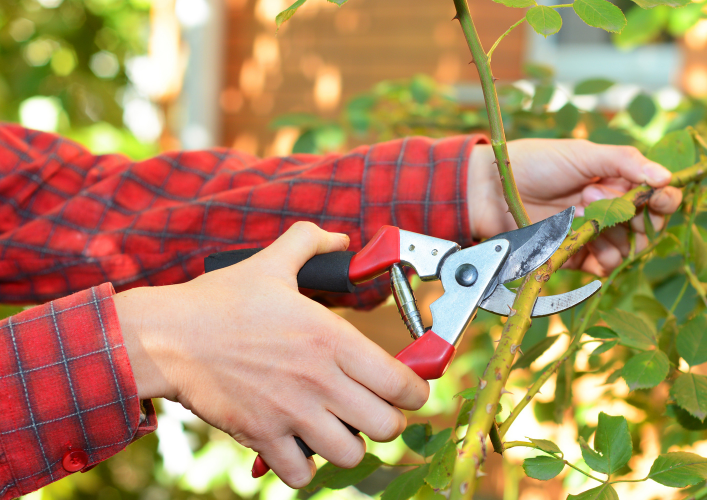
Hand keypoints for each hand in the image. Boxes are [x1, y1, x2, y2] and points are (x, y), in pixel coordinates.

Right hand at [114, 222, 428, 486]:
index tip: (409, 391)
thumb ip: (310, 242)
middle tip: (373, 411)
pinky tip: (301, 447)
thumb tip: (340, 238)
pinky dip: (305, 468)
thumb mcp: (271, 263)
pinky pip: (302, 475)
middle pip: (386, 426)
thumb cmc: (220, 301)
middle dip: (387, 422)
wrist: (166, 337)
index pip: (401, 383)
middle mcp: (320, 380)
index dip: (416, 392)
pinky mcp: (262, 437)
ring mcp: (291, 412)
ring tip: (339, 431)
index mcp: (332, 338)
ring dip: (350, 446)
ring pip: (350, 455)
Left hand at [468, 139, 682, 275]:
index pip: (657, 197)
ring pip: (627, 249)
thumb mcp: (584, 154)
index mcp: (617, 182)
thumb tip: (666, 177)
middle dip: (635, 217)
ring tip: (581, 211)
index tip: (661, 198)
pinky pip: (603, 267)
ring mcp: (594, 235)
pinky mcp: (576, 256)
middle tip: (598, 197)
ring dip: (614, 234)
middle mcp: (610, 209)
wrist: (493, 189)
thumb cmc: (537, 163)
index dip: (664, 200)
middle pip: (647, 228)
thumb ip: (625, 162)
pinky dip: (602, 259)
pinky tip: (585, 242)